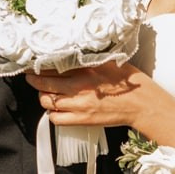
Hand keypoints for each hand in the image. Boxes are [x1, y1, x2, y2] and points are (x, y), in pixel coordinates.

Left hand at [28, 61, 174, 134]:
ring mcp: (79, 104)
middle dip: (34, 79)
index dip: (40, 64)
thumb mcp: (110, 62)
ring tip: (45, 93)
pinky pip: (56, 118)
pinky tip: (57, 109)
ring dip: (43, 96)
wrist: (143, 104)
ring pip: (46, 101)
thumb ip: (90, 59)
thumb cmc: (129, 82)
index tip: (35, 63)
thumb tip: (72, 54)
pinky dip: (52, 113)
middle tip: (32, 76)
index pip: (53, 64)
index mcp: (86, 68)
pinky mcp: (82, 119)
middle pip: (44, 83)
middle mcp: (79, 86)